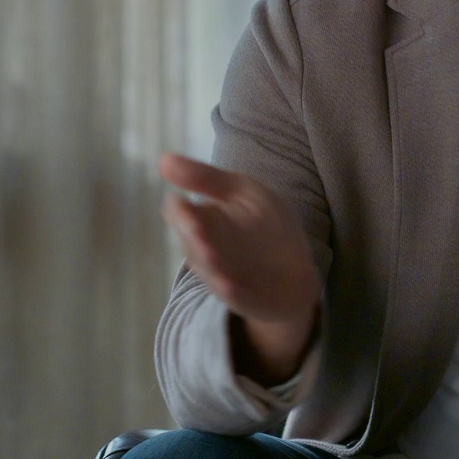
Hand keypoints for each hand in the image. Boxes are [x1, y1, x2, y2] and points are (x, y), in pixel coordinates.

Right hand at [160, 152, 320, 383]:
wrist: (296, 271)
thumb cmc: (266, 225)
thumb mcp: (242, 191)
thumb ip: (205, 177)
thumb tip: (163, 159)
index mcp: (202, 220)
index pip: (179, 213)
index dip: (180, 211)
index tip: (182, 203)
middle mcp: (205, 250)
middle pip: (191, 242)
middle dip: (194, 236)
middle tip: (196, 228)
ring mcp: (223, 276)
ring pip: (208, 271)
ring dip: (209, 264)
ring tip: (211, 255)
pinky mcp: (243, 299)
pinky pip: (232, 296)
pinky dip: (229, 291)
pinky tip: (229, 286)